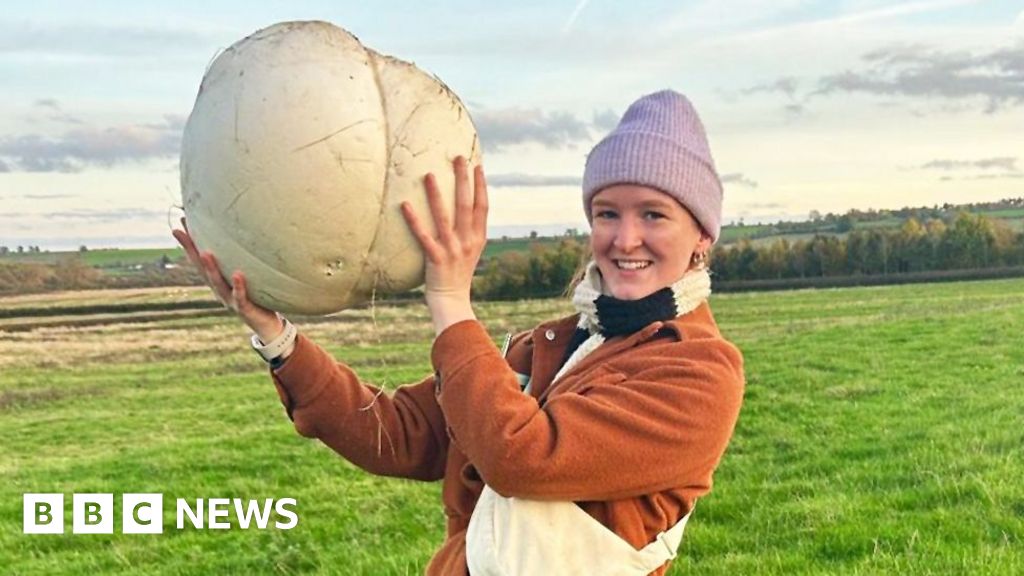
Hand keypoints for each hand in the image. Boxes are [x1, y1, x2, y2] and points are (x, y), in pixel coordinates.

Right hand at [172, 217, 284, 342]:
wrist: (267, 325)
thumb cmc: (258, 297)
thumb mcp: (248, 276)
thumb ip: (244, 259)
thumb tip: (249, 231)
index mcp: (219, 280)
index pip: (201, 258)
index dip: (190, 242)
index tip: (181, 221)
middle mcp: (220, 289)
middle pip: (202, 268)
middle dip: (190, 250)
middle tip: (181, 231)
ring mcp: (230, 299)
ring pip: (217, 283)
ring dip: (210, 268)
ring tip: (205, 252)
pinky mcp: (244, 309)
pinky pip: (240, 296)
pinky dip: (239, 286)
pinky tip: (237, 274)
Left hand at [400, 156, 487, 334]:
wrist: (451, 301)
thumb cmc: (457, 274)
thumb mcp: (470, 251)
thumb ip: (469, 232)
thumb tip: (464, 209)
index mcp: (478, 238)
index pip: (483, 207)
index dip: (481, 186)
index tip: (477, 166)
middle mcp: (467, 241)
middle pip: (466, 205)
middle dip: (463, 180)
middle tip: (458, 157)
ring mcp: (452, 250)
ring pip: (444, 217)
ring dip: (437, 194)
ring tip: (429, 174)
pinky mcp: (435, 259)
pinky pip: (423, 236)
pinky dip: (413, 220)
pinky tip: (404, 204)